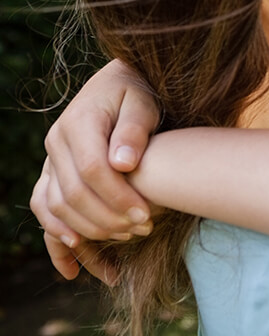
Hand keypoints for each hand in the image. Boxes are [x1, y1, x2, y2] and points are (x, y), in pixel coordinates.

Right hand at [29, 60, 159, 282]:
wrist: (119, 85)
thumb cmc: (138, 93)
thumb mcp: (143, 102)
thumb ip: (135, 129)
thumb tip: (124, 163)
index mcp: (80, 122)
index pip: (93, 169)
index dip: (118, 197)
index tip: (147, 215)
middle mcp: (57, 142)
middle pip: (73, 193)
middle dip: (109, 217)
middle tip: (144, 229)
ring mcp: (51, 159)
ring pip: (56, 206)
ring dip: (88, 230)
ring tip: (126, 239)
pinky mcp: (52, 173)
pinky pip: (44, 208)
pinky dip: (57, 234)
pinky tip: (77, 259)